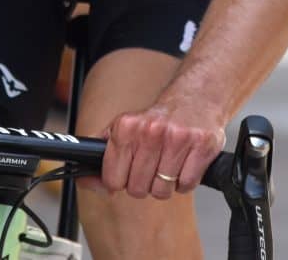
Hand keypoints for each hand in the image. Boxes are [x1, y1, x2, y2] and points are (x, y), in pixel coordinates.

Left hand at [98, 99, 225, 199]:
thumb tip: (86, 180)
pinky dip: (185, 181)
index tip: (127, 173)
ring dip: (166, 184)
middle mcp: (150, 131)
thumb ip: (101, 153)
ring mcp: (178, 138)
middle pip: (137, 189)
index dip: (120, 181)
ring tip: (169, 163)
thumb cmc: (159, 118)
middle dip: (144, 184)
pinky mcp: (201, 146)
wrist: (197, 97)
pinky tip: (185, 163)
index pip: (113, 179)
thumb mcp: (124, 126)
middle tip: (152, 166)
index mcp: (126, 127)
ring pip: (162, 191)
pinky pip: (186, 186)